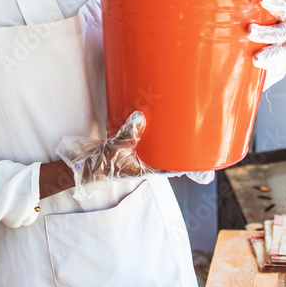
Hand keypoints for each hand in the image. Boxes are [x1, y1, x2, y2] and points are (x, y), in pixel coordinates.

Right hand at [55, 113, 216, 198]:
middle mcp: (145, 163)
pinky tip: (162, 122)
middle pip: (170, 157)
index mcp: (144, 169)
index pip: (171, 167)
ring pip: (160, 149)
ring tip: (186, 125)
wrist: (83, 167)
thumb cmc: (98, 165)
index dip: (187, 164)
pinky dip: (157, 133)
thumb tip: (140, 116)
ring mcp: (140, 156)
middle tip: (199, 134)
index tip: (202, 157)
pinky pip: (149, 140)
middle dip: (183, 149)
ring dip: (171, 140)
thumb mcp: (113, 149)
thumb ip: (126, 134)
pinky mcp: (133, 147)